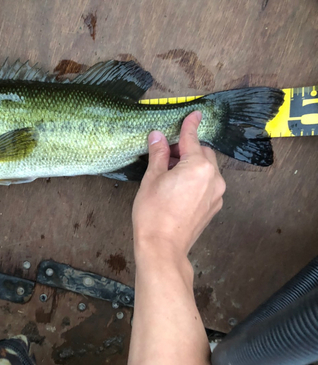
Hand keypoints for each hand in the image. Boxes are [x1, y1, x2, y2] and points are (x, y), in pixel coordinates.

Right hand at [132, 111, 225, 259]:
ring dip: (191, 164)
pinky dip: (196, 179)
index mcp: (198, 167)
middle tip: (165, 155)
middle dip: (186, 149)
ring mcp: (216, 194)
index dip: (190, 125)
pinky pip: (208, 184)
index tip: (195, 113)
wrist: (163, 247)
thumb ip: (159, 154)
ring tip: (169, 174)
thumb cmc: (153, 213)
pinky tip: (178, 188)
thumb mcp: (152, 178)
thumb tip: (158, 136)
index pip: (193, 139)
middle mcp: (213, 178)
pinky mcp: (214, 207)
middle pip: (202, 153)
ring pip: (206, 168)